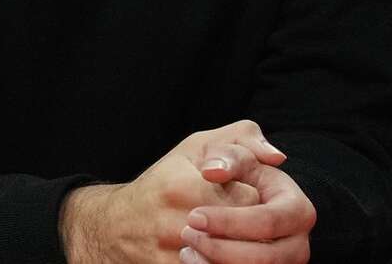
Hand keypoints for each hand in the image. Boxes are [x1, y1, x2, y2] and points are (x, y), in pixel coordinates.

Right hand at [60, 120, 283, 263]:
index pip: (249, 200)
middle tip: (254, 223)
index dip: (260, 199)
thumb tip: (277, 157)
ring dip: (244, 251)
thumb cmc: (164, 182)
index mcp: (183, 188)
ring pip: (232, 258)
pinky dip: (224, 261)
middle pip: (246, 235)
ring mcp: (174, 255)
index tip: (256, 197)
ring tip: (245, 240)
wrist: (115, 226)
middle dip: (255, 228)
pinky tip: (228, 252)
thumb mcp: (195, 148)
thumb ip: (240, 140)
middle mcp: (177, 225)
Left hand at [182, 160, 316, 263]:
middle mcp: (297, 244)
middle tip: (187, 234)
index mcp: (297, 209)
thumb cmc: (233, 171)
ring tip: (187, 250)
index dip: (230, 222)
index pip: (267, 221)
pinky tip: (194, 260)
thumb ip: (229, 154)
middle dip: (220, 249)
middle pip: (263, 258)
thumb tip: (214, 171)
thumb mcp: (232, 151)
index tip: (194, 216)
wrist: (226, 198)